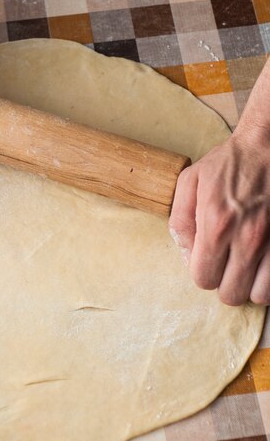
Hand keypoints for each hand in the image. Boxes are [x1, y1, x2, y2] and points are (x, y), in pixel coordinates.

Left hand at [169, 129, 269, 305]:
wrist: (268, 145)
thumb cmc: (229, 163)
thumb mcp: (190, 181)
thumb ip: (180, 221)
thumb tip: (186, 254)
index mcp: (216, 224)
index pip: (203, 279)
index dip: (202, 271)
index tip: (207, 258)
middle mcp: (247, 238)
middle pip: (232, 294)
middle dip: (225, 281)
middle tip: (227, 262)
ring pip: (261, 295)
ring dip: (251, 284)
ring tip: (248, 264)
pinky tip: (264, 260)